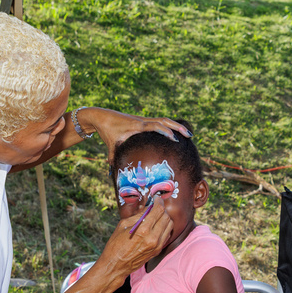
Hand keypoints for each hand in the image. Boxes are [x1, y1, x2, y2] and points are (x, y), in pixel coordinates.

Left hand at [75, 108, 191, 162]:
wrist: (101, 116)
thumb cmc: (107, 131)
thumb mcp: (111, 145)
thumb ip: (114, 159)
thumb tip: (114, 176)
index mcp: (138, 126)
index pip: (156, 126)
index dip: (167, 132)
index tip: (176, 140)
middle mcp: (143, 121)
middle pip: (164, 121)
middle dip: (178, 127)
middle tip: (190, 135)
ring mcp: (143, 119)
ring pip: (163, 120)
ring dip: (176, 125)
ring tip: (187, 133)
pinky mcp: (143, 120)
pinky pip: (159, 121)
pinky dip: (168, 125)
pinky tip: (175, 131)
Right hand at [94, 196, 172, 287]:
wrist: (116, 265)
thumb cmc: (116, 244)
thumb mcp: (123, 225)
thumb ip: (138, 215)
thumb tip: (147, 206)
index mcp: (143, 230)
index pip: (159, 210)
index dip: (159, 202)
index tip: (156, 199)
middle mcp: (153, 238)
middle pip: (166, 217)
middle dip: (162, 209)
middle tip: (155, 207)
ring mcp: (157, 245)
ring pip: (170, 226)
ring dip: (165, 218)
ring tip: (156, 216)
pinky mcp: (158, 251)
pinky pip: (167, 235)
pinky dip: (164, 228)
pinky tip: (157, 226)